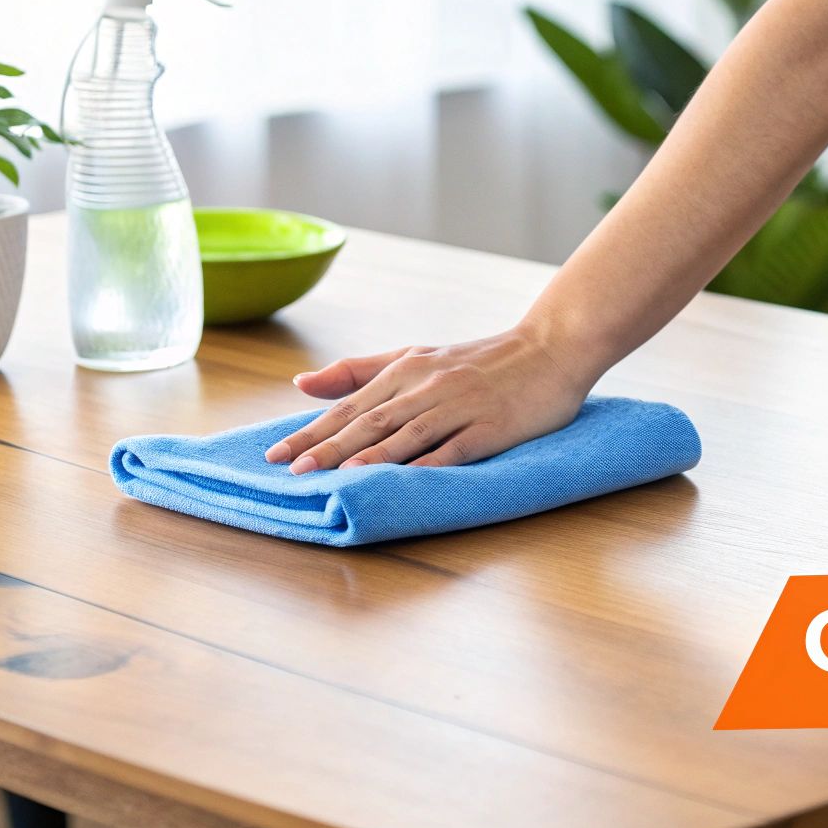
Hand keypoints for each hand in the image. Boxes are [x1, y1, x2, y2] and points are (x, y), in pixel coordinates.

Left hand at [265, 325, 595, 472]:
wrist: (551, 348)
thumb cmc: (481, 360)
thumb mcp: (417, 357)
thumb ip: (361, 371)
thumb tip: (303, 384)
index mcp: (406, 369)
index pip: (350, 405)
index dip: (312, 431)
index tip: (275, 454)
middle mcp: (428, 386)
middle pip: (371, 421)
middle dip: (328, 447)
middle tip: (292, 471)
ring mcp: (461, 406)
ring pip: (407, 433)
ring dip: (369, 456)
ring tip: (334, 477)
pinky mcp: (492, 426)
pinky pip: (454, 447)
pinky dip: (426, 463)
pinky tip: (403, 479)